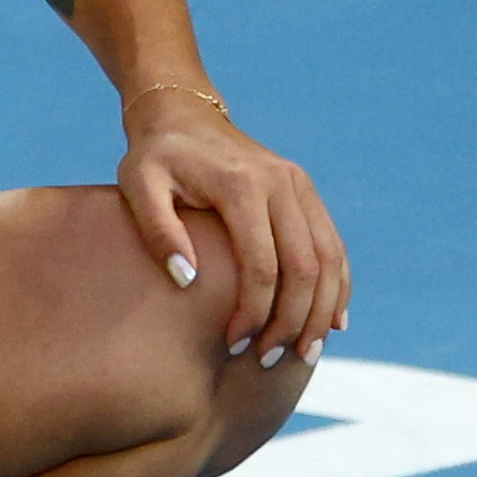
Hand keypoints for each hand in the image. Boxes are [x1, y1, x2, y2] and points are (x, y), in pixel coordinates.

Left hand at [116, 87, 347, 365]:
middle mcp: (282, 182)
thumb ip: (158, 232)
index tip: (234, 345)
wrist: (184, 114)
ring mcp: (300, 186)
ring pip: (329, 259)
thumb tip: (187, 281)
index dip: (254, 313)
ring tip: (304, 354)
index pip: (262, 265)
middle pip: (305, 268)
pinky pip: (333, 246)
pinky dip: (338, 287)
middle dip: (292, 322)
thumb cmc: (156, 158)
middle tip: (269, 362)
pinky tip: (332, 323)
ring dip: (321, 312)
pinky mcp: (307, 192)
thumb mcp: (139, 186)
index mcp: (242, 184)